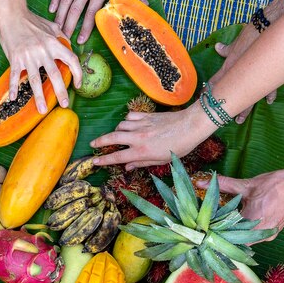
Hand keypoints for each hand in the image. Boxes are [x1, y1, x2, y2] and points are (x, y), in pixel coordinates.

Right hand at [0, 9, 81, 112]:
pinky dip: (13, 88)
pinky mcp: (15, 59)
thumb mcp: (51, 26)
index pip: (71, 60)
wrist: (11, 14)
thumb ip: (61, 37)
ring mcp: (28, 56)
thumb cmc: (31, 21)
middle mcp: (43, 51)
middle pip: (55, 75)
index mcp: (54, 43)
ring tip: (42, 110)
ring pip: (35, 80)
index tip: (78, 84)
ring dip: (39, 97)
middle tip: (65, 104)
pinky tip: (14, 99)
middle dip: (61, 92)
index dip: (78, 73)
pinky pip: (15, 76)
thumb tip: (70, 45)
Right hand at [49, 0, 145, 43]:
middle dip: (68, 26)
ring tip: (57, 28)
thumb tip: (144, 3)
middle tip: (64, 39)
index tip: (80, 40)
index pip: (91, 14)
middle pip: (75, 12)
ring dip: (60, 16)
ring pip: (65, 2)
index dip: (85, 29)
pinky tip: (52, 9)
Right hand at [90, 103, 212, 169]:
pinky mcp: (146, 116)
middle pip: (112, 138)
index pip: (117, 157)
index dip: (104, 160)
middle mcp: (138, 137)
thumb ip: (141, 163)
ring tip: (116, 136)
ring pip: (120, 126)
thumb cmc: (179, 147)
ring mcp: (141, 125)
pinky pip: (130, 117)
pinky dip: (126, 121)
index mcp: (141, 151)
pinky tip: (129, 124)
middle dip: (100, 142)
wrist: (191, 126)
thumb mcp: (161, 160)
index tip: (94, 162)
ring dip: (115, 131)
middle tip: (92, 145)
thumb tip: (127, 166)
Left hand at [196, 169, 283, 240]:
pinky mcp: (270, 233)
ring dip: (230, 234)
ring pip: (242, 240)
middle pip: (233, 241)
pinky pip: (251, 236)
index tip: (201, 229)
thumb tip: (201, 182)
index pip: (225, 236)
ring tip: (215, 226)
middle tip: (205, 229)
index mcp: (252, 224)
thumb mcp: (247, 185)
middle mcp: (259, 235)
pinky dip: (241, 231)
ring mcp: (266, 236)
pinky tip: (232, 224)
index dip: (212, 233)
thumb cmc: (277, 185)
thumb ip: (223, 185)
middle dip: (219, 235)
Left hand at [209, 26, 276, 123]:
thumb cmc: (252, 31)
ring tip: (239, 120)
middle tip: (221, 120)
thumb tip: (217, 47)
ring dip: (244, 109)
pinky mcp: (270, 74)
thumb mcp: (237, 41)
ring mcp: (255, 76)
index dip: (209, 91)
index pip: (217, 81)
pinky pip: (269, 88)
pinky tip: (269, 101)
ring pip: (248, 98)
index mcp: (230, 66)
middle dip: (225, 108)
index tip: (203, 99)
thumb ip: (227, 48)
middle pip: (231, 95)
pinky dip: (269, 94)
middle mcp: (241, 75)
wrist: (272, 26)